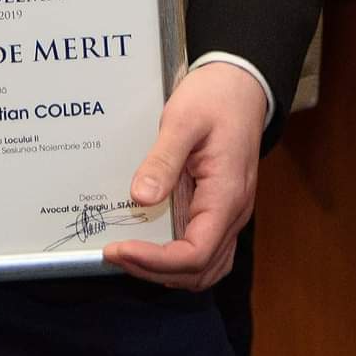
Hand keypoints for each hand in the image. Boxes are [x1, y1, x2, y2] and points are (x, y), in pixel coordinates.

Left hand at [103, 62, 266, 289]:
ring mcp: (229, 212)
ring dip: (167, 270)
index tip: (120, 248)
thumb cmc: (215, 98)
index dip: (155, 261)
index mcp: (226, 196)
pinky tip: (151, 242)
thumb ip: (163, 160)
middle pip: (199, 270)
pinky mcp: (221, 205)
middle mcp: (233, 213)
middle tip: (115, 254)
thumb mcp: (182, 121)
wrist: (240, 84)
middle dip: (155, 271)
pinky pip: (205, 247)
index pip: (195, 253)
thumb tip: (140, 197)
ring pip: (205, 266)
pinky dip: (178, 257)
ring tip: (129, 254)